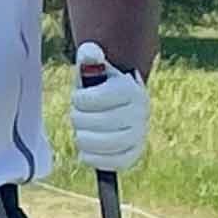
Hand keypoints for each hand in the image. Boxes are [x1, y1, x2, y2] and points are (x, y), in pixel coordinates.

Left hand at [70, 41, 148, 171]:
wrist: (120, 103)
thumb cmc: (101, 85)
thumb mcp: (95, 67)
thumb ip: (90, 57)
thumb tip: (89, 53)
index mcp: (130, 89)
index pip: (90, 101)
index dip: (78, 100)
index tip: (79, 97)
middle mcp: (140, 112)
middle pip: (92, 123)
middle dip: (78, 119)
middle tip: (79, 115)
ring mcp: (139, 135)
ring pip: (100, 144)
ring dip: (82, 138)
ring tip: (82, 130)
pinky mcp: (134, 154)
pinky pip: (111, 164)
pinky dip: (92, 157)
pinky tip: (87, 148)